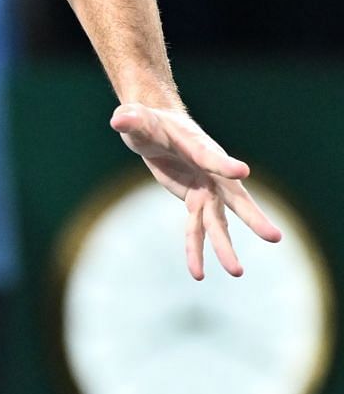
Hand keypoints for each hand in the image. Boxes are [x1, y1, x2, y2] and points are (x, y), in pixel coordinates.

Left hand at [111, 103, 284, 278]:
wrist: (155, 128)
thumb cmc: (147, 121)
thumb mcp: (135, 118)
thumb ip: (130, 119)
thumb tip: (119, 120)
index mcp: (198, 145)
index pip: (211, 156)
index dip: (224, 164)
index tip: (242, 172)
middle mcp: (210, 171)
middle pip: (233, 197)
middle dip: (252, 216)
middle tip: (275, 237)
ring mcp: (205, 189)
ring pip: (218, 222)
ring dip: (225, 246)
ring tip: (236, 273)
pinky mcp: (195, 201)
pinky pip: (197, 229)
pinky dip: (196, 250)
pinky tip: (197, 274)